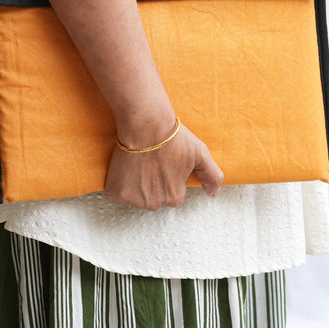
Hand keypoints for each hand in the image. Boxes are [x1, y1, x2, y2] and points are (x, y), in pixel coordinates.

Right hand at [104, 123, 223, 210]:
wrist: (146, 124)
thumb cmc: (173, 137)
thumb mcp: (200, 153)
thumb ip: (211, 176)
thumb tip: (213, 194)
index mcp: (175, 197)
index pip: (171, 194)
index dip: (166, 177)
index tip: (162, 163)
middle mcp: (155, 203)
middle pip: (152, 198)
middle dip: (150, 184)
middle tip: (149, 162)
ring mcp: (134, 199)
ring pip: (134, 197)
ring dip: (134, 185)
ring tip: (137, 163)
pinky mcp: (116, 193)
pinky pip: (115, 195)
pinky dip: (117, 185)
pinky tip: (125, 169)